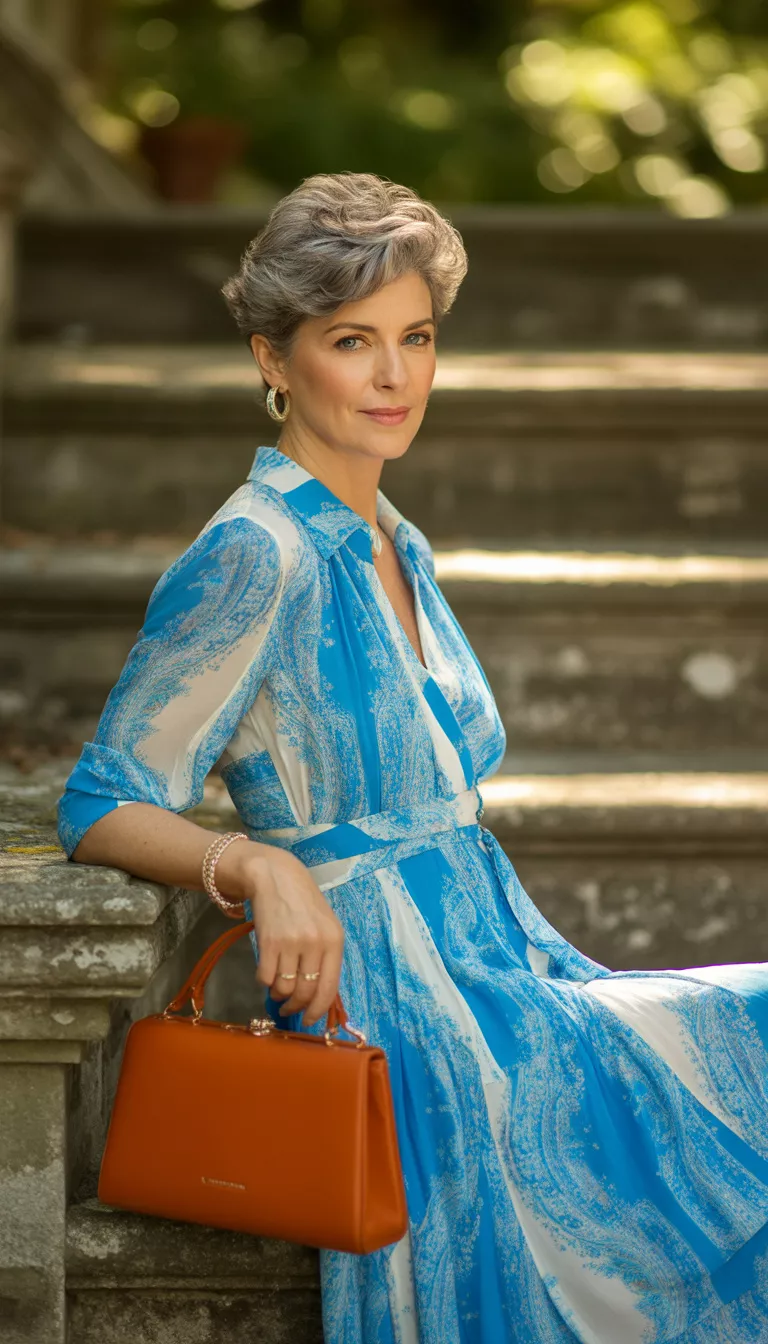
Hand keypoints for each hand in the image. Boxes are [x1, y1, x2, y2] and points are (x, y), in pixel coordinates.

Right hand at [216, 840, 343, 1027]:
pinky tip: (266, 972)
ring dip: (278, 994)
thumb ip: (326, 958)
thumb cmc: (304, 904)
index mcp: (335, 941)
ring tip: (277, 988)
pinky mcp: (268, 942)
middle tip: (289, 1009)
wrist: (276, 877)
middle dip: (296, 1007)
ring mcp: (291, 943)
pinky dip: (264, 981)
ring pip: (284, 988)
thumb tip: (319, 997)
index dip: (318, 1010)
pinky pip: (265, 977)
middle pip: (305, 992)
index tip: (309, 1020)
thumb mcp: (325, 926)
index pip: (329, 988)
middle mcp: (315, 943)